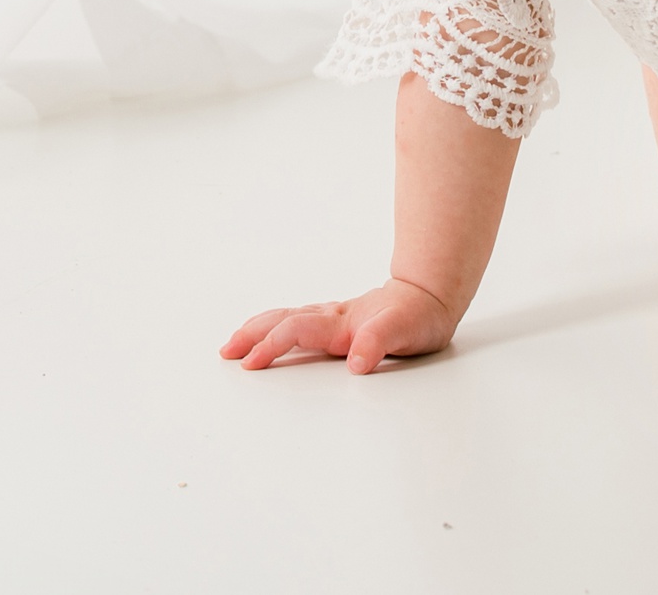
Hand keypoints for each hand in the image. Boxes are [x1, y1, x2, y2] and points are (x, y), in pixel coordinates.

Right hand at [220, 278, 457, 374]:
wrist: (431, 295)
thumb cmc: (419, 317)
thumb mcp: (407, 332)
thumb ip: (380, 343)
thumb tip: (356, 362)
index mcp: (342, 323)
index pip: (296, 330)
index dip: (272, 345)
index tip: (249, 363)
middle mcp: (332, 318)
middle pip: (282, 320)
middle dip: (252, 335)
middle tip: (226, 352)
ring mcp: (334, 317)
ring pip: (287, 317)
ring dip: (259, 328)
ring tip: (235, 343)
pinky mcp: (338, 321)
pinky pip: (298, 320)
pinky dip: (276, 325)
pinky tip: (271, 333)